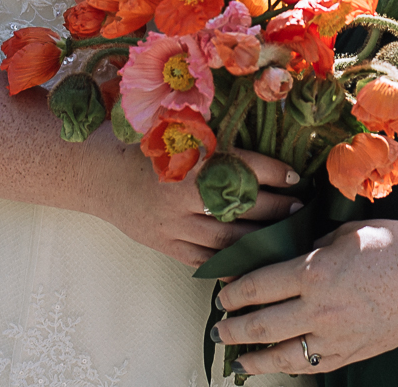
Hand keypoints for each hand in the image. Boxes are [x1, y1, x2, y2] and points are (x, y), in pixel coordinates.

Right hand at [80, 126, 302, 266]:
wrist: (98, 172)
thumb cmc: (142, 146)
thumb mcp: (175, 133)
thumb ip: (213, 142)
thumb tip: (261, 144)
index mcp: (187, 158)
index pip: (241, 166)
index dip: (273, 172)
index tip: (295, 176)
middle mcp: (181, 192)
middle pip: (239, 205)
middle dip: (275, 208)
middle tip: (300, 208)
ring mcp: (172, 223)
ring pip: (226, 237)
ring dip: (260, 238)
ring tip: (285, 236)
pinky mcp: (164, 243)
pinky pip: (203, 259)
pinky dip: (230, 262)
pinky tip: (253, 262)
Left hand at [213, 219, 397, 374]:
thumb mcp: (348, 232)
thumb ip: (313, 246)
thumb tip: (286, 255)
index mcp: (315, 271)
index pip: (258, 286)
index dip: (233, 292)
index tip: (222, 295)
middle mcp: (321, 309)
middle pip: (260, 326)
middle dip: (233, 329)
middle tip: (219, 328)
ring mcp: (338, 337)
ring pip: (282, 356)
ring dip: (253, 359)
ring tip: (238, 358)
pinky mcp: (355, 353)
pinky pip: (313, 366)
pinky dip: (290, 368)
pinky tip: (279, 365)